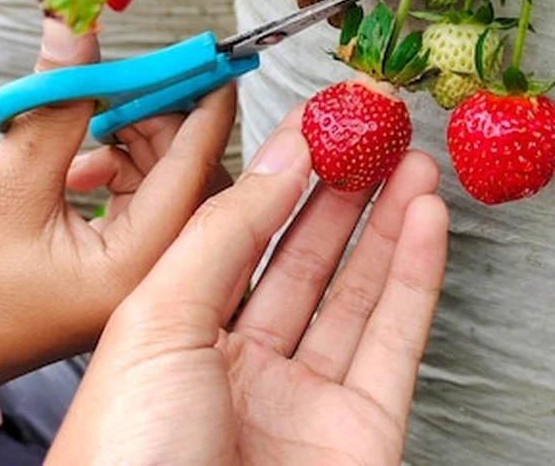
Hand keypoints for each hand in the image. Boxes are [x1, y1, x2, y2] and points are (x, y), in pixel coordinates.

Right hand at [0, 18, 237, 463]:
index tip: (208, 54)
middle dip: (160, 121)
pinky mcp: (127, 277)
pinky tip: (79, 166)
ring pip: (170, 188)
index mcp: (139, 270)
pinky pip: (147, 208)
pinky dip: (123, 175)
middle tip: (118, 80)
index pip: (194, 167)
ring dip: (137, 146)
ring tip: (87, 125)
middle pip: (191, 177)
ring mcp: (145, 284)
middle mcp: (156, 282)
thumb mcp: (7, 187)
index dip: (202, 102)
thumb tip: (76, 28)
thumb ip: (55, 106)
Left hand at [47, 107, 449, 464]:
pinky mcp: (363, 429)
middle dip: (339, 193)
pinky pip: (395, 338)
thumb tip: (273, 167)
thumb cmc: (130, 464)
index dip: (277, 178)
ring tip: (409, 160)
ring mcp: (304, 401)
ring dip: (385, 223)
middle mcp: (241, 370)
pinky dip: (415, 276)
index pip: (236, 241)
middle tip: (369, 133)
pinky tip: (423, 223)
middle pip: (301, 261)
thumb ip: (220, 239)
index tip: (312, 123)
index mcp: (176, 343)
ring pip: (355, 294)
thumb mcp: (155, 324)